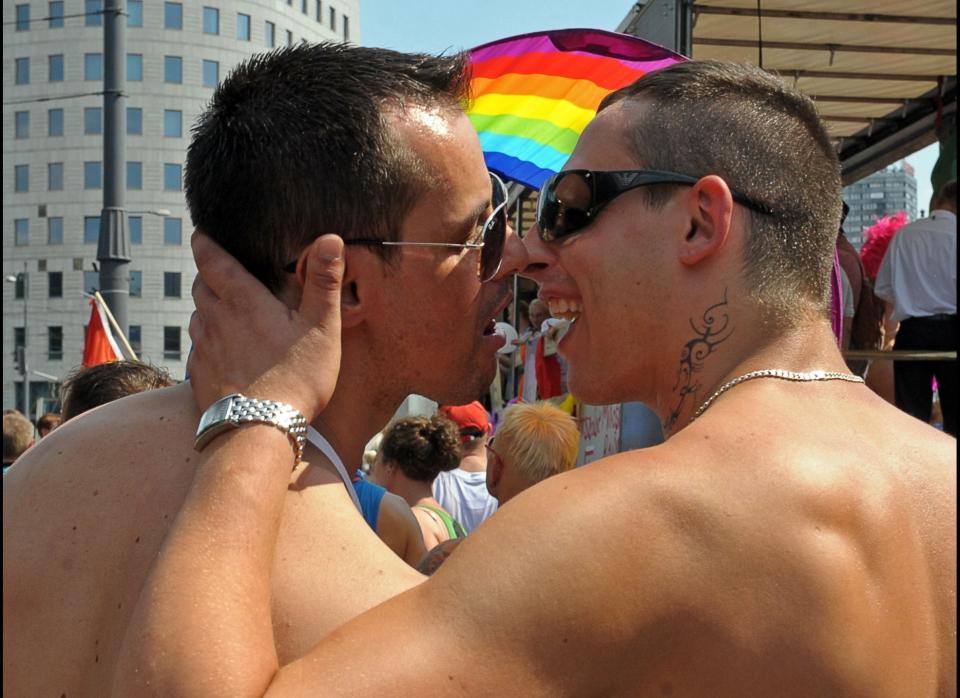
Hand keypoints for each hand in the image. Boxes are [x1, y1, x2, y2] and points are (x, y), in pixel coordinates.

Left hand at [187, 232, 343, 421]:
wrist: (259, 431)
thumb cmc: (296, 378)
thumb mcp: (320, 328)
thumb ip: (324, 282)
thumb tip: (330, 238)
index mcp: (242, 300)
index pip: (211, 259)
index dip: (205, 242)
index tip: (203, 233)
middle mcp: (215, 319)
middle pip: (201, 286)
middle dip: (210, 275)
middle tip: (224, 273)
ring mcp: (203, 348)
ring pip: (198, 316)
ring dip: (209, 309)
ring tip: (228, 313)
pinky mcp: (198, 375)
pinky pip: (198, 348)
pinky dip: (208, 341)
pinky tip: (225, 352)